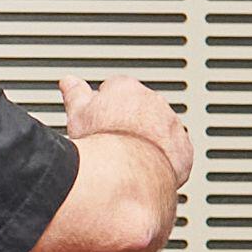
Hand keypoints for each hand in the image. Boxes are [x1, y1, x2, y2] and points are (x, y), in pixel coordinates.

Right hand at [58, 75, 192, 187]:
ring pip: (162, 129)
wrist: (125, 170)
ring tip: (130, 161)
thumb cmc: (100, 141)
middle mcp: (153, 102)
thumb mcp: (78, 114)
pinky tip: (149, 171)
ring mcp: (171, 124)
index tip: (101, 119)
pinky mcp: (183, 148)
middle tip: (113, 143)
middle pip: (141, 109)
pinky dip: (166, 161)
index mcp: (126, 89)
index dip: (107, 105)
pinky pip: (177, 152)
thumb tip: (68, 80)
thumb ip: (75, 94)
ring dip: (150, 140)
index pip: (117, 88)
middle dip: (131, 122)